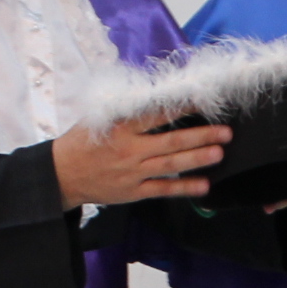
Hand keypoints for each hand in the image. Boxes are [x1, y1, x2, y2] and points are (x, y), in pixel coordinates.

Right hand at [56, 116, 227, 205]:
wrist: (62, 175)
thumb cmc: (82, 142)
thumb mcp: (98, 118)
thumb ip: (126, 110)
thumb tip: (155, 95)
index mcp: (120, 127)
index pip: (156, 114)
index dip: (181, 107)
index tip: (202, 100)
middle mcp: (129, 150)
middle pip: (170, 142)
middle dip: (200, 136)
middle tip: (225, 132)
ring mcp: (132, 173)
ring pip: (170, 166)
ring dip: (196, 159)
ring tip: (219, 153)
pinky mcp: (133, 192)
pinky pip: (163, 189)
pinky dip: (184, 188)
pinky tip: (204, 185)